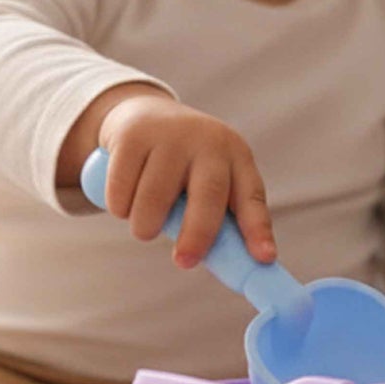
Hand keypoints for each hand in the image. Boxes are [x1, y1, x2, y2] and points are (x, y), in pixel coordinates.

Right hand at [97, 92, 275, 268]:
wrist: (146, 113)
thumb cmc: (186, 165)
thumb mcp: (211, 179)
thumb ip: (220, 218)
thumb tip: (232, 270)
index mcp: (236, 158)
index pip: (252, 197)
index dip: (258, 229)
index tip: (263, 258)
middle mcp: (208, 142)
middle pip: (208, 194)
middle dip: (197, 234)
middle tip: (184, 262)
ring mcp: (170, 135)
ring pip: (155, 197)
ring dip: (145, 227)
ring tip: (145, 229)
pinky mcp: (133, 136)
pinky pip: (122, 189)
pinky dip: (120, 208)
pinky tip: (125, 202)